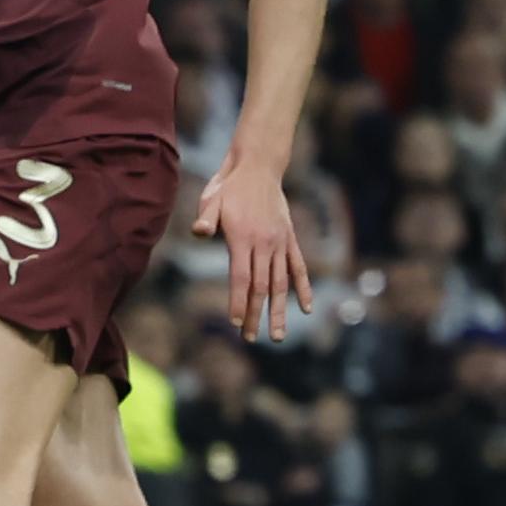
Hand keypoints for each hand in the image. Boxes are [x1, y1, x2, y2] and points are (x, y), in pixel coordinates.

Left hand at [193, 158, 313, 343]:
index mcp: (243, 237)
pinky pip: (299, 267)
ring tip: (277, 335)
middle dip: (256, 314)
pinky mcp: (289, 239)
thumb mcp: (212, 198)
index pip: (241, 277)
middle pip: (261, 286)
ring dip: (279, 310)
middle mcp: (264, 243)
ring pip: (281, 282)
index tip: (236, 323)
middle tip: (251, 338)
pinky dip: (303, 288)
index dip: (239, 301)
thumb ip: (207, 217)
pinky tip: (306, 308)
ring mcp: (280, 242)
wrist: (258, 167)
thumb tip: (199, 232)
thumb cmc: (229, 186)